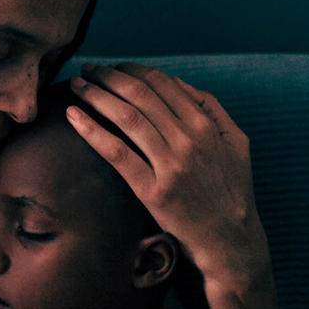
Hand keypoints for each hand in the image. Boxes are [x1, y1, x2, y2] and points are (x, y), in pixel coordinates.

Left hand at [67, 62, 276, 308]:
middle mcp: (187, 140)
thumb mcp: (235, 142)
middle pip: (138, 94)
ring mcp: (170, 166)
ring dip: (95, 95)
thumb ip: (211, 107)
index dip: (130, 69)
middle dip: (108, 76)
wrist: (230, 242)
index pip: (160, 83)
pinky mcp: (152, 191)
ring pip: (126, 117)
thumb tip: (177, 81)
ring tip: (76, 84)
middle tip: (88, 68)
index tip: (111, 67)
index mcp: (204, 125)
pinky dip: (91, 130)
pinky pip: (116, 153)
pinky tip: (73, 116)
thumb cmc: (231, 190)